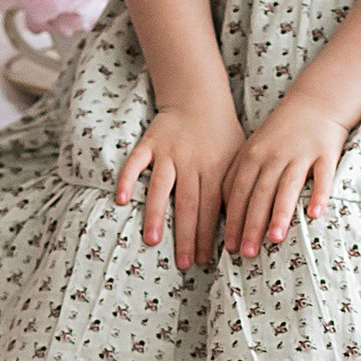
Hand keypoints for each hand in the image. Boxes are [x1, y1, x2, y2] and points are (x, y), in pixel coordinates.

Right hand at [117, 98, 245, 268]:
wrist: (199, 97)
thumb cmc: (222, 134)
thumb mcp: (237, 158)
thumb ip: (233, 188)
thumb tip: (240, 225)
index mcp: (216, 168)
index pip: (212, 208)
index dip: (209, 236)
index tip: (205, 260)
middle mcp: (192, 162)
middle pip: (188, 204)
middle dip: (187, 236)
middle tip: (184, 263)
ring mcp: (168, 153)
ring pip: (161, 187)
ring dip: (157, 215)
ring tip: (153, 241)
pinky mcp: (149, 143)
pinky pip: (135, 163)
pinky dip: (127, 180)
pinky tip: (120, 200)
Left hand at [222, 91, 349, 255]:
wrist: (315, 102)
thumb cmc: (279, 133)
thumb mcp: (252, 148)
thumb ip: (238, 175)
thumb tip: (223, 211)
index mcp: (252, 155)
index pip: (237, 191)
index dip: (233, 219)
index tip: (229, 246)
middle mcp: (274, 155)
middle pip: (259, 194)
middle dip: (251, 224)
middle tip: (247, 253)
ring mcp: (300, 153)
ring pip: (287, 187)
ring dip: (280, 214)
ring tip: (274, 239)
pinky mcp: (325, 153)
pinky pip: (322, 177)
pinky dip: (319, 195)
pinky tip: (314, 214)